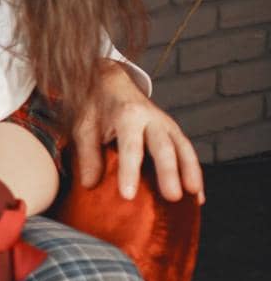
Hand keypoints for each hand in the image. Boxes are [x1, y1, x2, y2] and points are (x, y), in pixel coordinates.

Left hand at [73, 61, 203, 203]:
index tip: (128, 195)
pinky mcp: (174, 132)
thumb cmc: (96, 107)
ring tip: (194, 197)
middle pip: (164, 147)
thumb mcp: (84, 126)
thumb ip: (87, 155)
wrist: (111, 83)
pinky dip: (194, 173)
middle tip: (172, 197)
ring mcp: (167, 125)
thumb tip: (89, 184)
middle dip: (169, 173)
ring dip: (190, 173)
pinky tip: (198, 196)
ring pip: (183, 149)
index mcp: (127, 114)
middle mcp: (152, 119)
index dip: (129, 171)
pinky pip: (187, 153)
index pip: (130, 146)